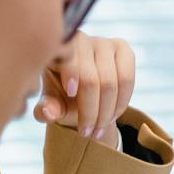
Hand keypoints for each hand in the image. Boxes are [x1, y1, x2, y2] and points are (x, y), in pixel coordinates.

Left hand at [33, 31, 135, 147]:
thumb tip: (48, 112)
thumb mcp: (51, 104)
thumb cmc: (62, 95)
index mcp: (56, 47)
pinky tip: (112, 116)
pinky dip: (121, 102)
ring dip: (107, 112)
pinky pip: (127, 79)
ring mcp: (104, 42)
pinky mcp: (123, 49)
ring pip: (112, 81)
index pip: (68, 60)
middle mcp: (81, 39)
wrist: (82, 91)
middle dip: (91, 111)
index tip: (71, 94)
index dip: (72, 74)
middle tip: (87, 133)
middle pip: (92, 79)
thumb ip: (46, 109)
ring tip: (98, 130)